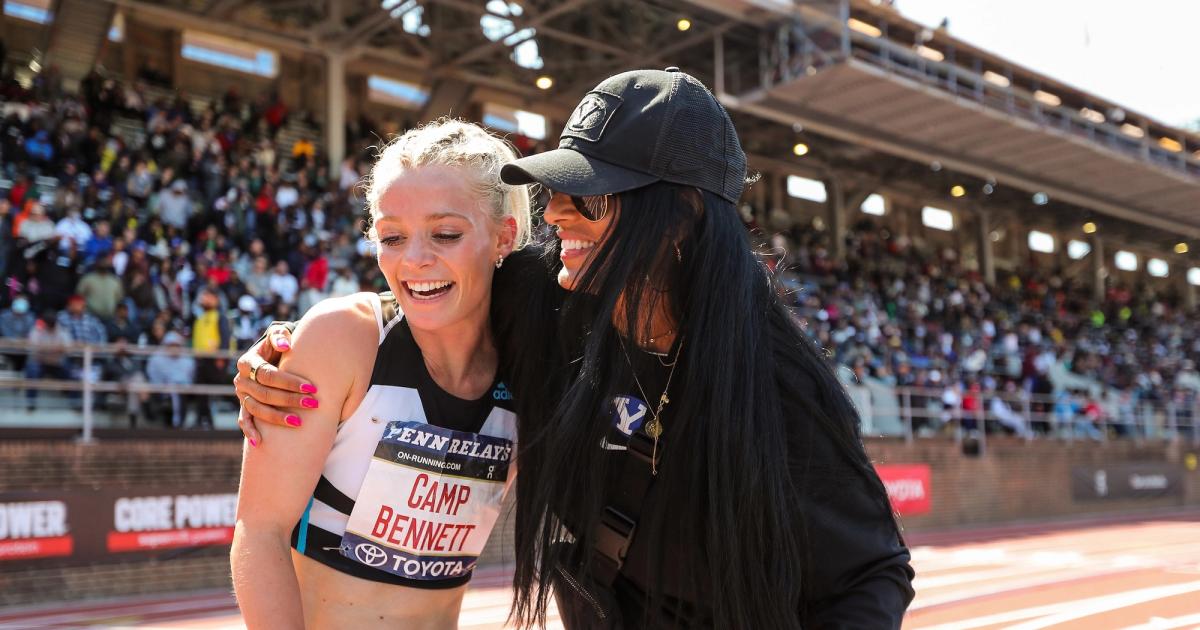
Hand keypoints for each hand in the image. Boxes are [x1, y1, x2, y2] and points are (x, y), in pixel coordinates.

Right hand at [234, 324, 315, 445]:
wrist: (273, 353)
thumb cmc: (280, 343)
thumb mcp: (279, 335)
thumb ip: (280, 336)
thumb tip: (286, 345)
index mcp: (248, 362)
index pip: (269, 375)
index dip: (289, 382)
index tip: (311, 387)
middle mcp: (241, 379)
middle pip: (265, 394)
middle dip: (290, 400)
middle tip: (313, 404)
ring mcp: (242, 395)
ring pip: (257, 409)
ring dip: (277, 417)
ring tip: (299, 422)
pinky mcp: (244, 406)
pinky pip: (245, 420)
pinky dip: (250, 431)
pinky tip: (259, 443)